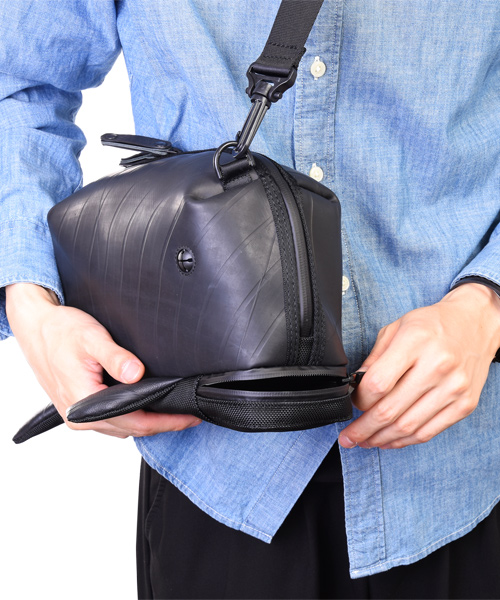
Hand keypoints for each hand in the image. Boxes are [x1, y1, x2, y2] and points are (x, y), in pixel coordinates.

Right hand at [6, 283, 201, 437]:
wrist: (35, 326)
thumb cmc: (60, 331)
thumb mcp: (92, 338)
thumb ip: (116, 357)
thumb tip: (136, 374)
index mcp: (84, 403)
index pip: (135, 422)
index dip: (165, 421)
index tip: (188, 416)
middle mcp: (80, 416)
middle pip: (131, 429)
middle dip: (163, 424)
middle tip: (189, 416)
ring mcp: (79, 415)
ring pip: (122, 428)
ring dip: (148, 423)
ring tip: (173, 413)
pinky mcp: (80, 408)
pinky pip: (112, 421)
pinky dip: (132, 418)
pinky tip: (146, 406)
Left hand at [338, 283, 499, 449]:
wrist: (475, 324)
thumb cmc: (432, 325)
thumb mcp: (396, 328)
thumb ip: (375, 358)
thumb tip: (356, 388)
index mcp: (415, 341)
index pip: (378, 383)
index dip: (359, 399)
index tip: (352, 402)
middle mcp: (437, 366)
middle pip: (390, 410)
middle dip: (363, 429)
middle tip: (349, 437)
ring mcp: (454, 388)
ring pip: (408, 427)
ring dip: (382, 439)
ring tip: (366, 442)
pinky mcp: (465, 404)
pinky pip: (429, 432)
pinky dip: (405, 441)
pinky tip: (390, 440)